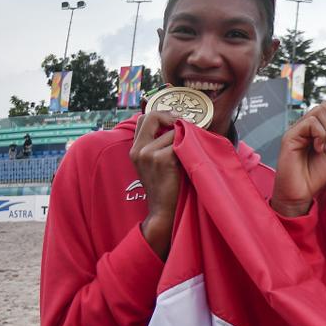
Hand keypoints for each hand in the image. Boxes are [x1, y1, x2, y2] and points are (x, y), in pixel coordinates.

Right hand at [129, 111, 180, 260]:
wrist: (164, 210)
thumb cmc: (165, 187)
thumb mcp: (155, 164)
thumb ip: (158, 144)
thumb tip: (176, 125)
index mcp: (136, 149)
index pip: (143, 118)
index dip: (161, 114)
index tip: (175, 120)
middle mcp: (139, 150)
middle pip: (151, 116)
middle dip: (170, 116)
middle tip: (184, 123)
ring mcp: (148, 154)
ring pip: (172, 131)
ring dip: (184, 137)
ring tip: (188, 151)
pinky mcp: (162, 159)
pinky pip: (180, 142)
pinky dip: (188, 147)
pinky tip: (189, 159)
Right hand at [271, 102, 325, 216]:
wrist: (301, 194)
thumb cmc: (313, 177)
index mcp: (314, 130)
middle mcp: (304, 128)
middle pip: (324, 107)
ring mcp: (296, 131)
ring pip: (318, 112)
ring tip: (325, 147)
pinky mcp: (290, 136)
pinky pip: (310, 123)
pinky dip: (320, 135)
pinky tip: (318, 148)